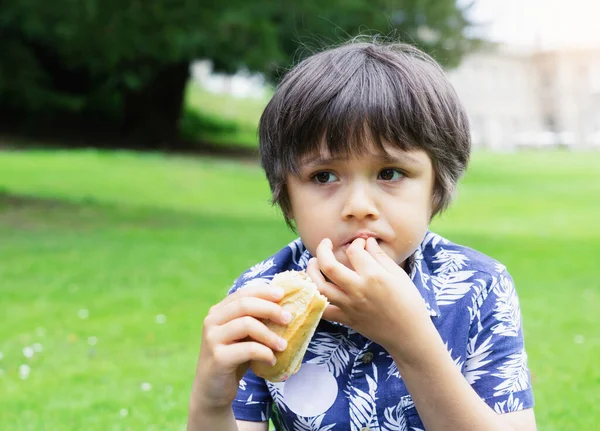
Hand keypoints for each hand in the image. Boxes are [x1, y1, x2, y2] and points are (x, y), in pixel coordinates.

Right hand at [190, 281, 291, 409]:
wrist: (212, 389)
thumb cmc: (233, 358)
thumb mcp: (243, 336)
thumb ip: (254, 320)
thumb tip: (285, 308)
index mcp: (218, 311)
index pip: (243, 293)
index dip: (264, 291)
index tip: (283, 295)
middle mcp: (212, 321)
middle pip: (244, 304)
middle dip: (270, 309)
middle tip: (288, 319)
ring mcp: (212, 339)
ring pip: (246, 324)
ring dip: (270, 334)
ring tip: (283, 345)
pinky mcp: (218, 358)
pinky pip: (247, 349)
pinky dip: (264, 353)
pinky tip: (272, 360)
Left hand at [306, 237, 430, 351]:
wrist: (408, 335)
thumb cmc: (409, 303)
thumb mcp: (399, 275)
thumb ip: (380, 257)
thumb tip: (368, 242)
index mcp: (373, 276)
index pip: (354, 252)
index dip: (356, 243)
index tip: (360, 244)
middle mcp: (357, 289)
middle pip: (329, 265)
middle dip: (323, 250)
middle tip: (325, 243)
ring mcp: (349, 306)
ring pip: (319, 287)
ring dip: (312, 271)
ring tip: (313, 262)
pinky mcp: (346, 319)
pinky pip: (323, 309)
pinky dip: (316, 298)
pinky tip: (316, 288)